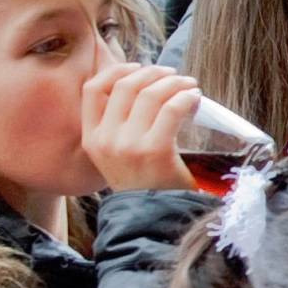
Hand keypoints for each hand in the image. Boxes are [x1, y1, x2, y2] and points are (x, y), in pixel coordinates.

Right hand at [81, 63, 200, 192]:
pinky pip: (171, 109)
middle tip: (173, 75)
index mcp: (92, 139)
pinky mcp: (154, 151)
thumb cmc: (145, 185)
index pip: (92, 89)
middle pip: (126, 86)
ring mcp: (128, 146)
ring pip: (150, 94)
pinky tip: (195, 98)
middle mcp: (106, 140)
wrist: (154, 220)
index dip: (116, 70)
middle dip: (153, 73)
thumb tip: (143, 86)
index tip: (139, 67)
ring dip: (175, 82)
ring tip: (189, 85)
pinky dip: (186, 97)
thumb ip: (120, 128)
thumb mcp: (118, 157)